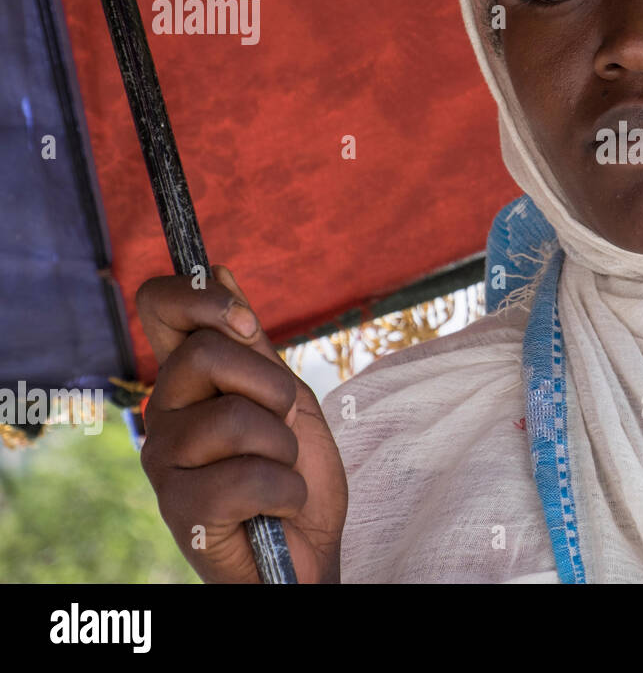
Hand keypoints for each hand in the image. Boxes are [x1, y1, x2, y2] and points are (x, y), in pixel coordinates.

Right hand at [135, 265, 346, 582]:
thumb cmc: (294, 472)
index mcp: (186, 380)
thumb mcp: (285, 396)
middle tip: (283, 427)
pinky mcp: (180, 509)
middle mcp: (162, 414)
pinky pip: (250, 476)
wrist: (306, 551)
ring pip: (236, 418)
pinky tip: (276, 508)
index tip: (246, 324)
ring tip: (279, 473)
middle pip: (208, 353)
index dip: (200, 299)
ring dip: (285, 450)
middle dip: (272, 389)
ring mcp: (164, 462)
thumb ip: (251, 343)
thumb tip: (218, 269)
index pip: (159, 306)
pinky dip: (288, 492)